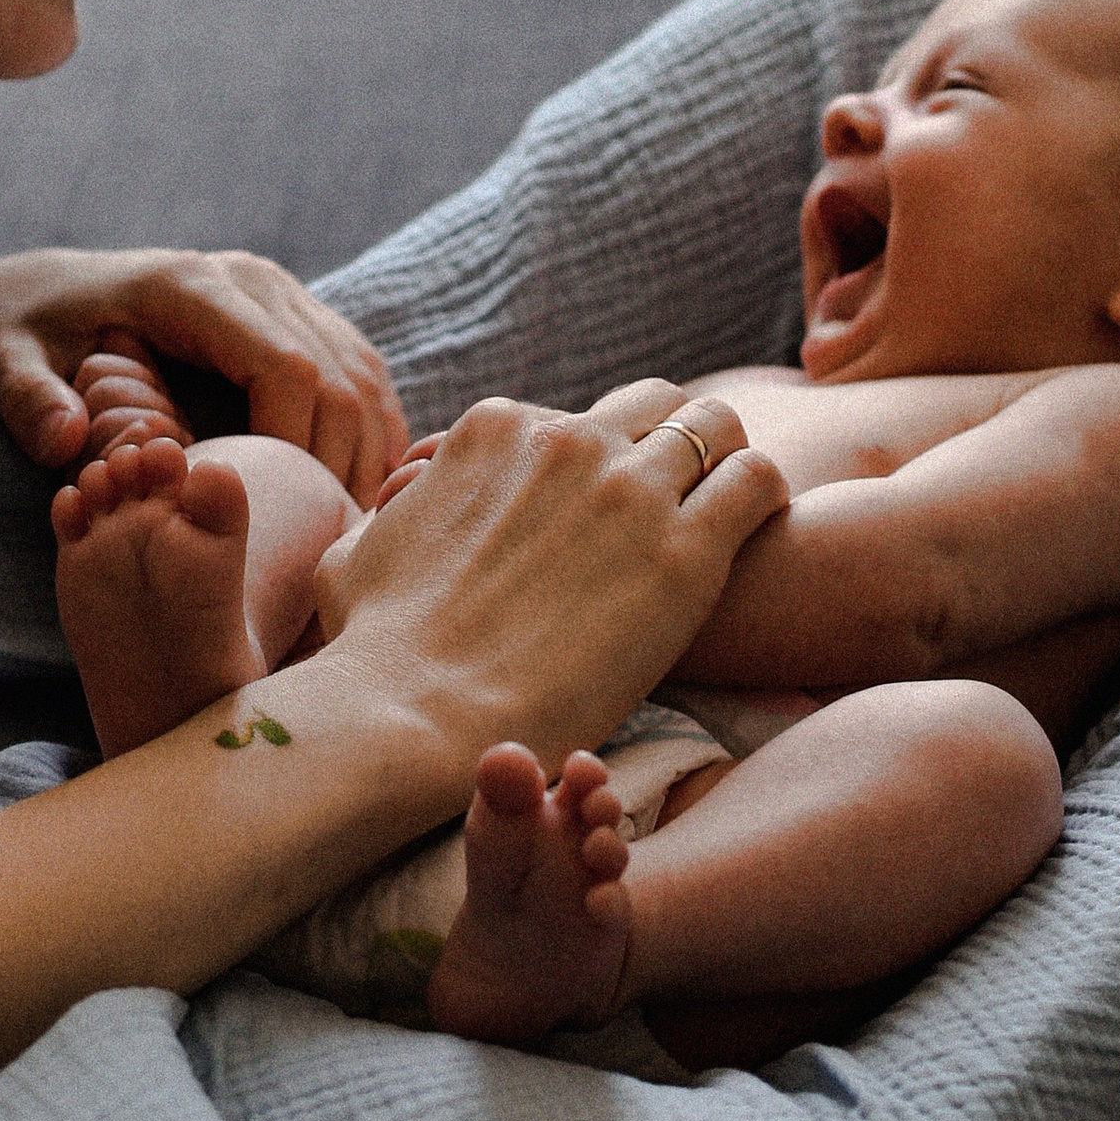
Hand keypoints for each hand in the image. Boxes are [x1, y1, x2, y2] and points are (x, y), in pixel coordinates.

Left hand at [0, 247, 407, 497]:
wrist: (38, 292)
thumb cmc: (21, 333)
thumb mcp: (2, 361)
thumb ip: (25, 399)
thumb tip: (68, 443)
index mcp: (191, 289)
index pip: (283, 363)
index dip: (298, 442)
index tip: (279, 514)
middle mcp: (250, 281)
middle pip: (339, 372)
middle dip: (343, 460)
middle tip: (328, 540)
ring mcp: (280, 296)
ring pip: (362, 374)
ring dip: (369, 453)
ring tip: (352, 529)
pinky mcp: (295, 319)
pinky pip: (358, 376)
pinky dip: (370, 437)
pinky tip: (359, 496)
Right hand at [310, 390, 787, 769]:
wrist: (412, 715)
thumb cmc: (374, 652)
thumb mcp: (356, 551)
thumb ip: (394, 513)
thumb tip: (392, 510)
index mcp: (497, 429)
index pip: (576, 417)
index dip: (593, 466)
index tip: (598, 516)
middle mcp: (567, 440)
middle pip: (655, 405)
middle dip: (669, 444)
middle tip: (678, 504)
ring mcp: (628, 490)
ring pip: (716, 426)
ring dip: (724, 462)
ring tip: (725, 516)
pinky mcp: (682, 552)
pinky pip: (757, 483)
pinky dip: (763, 502)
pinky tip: (752, 541)